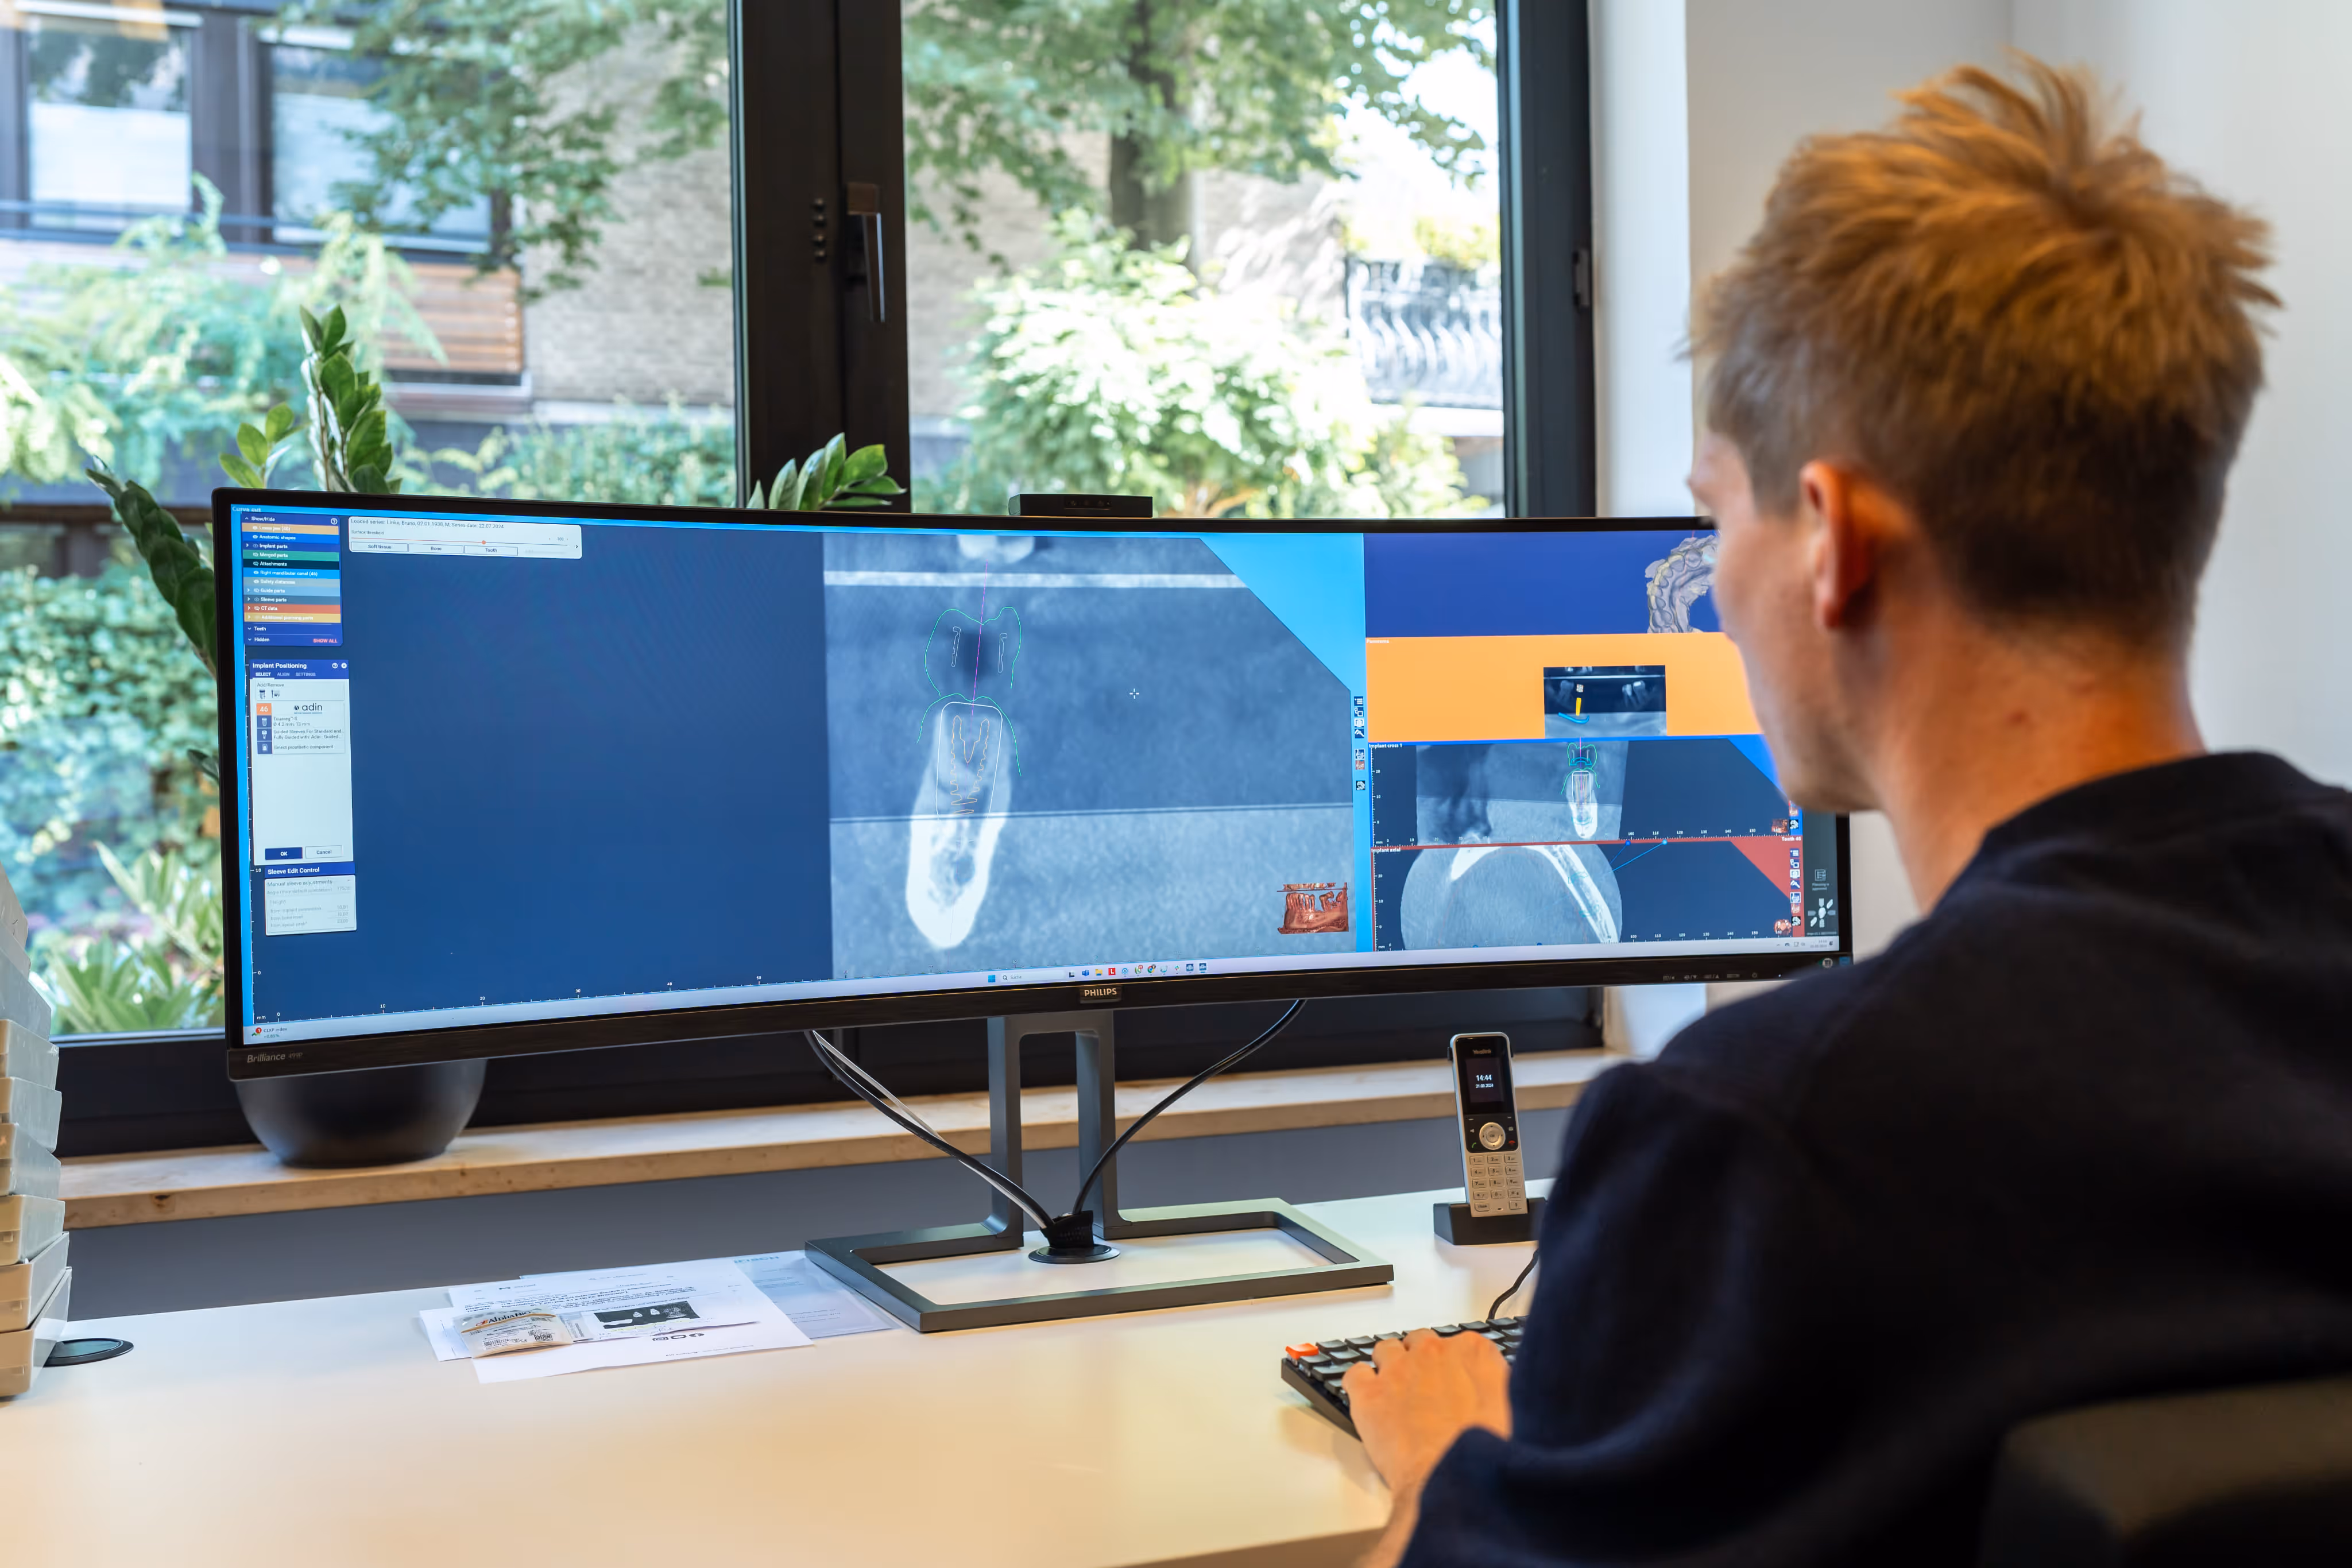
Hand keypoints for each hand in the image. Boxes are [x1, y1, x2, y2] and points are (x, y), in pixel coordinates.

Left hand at [1343, 1330, 1511, 1565]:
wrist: (1455, 1480)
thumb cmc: (1485, 1453)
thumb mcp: (1513, 1409)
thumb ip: (1500, 1385)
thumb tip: (1494, 1385)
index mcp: (1473, 1352)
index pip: (1459, 1343)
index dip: (1455, 1366)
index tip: (1454, 1381)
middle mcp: (1433, 1352)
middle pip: (1421, 1342)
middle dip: (1421, 1362)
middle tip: (1426, 1391)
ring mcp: (1398, 1370)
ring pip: (1386, 1350)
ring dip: (1389, 1366)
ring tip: (1396, 1394)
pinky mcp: (1370, 1393)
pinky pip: (1355, 1373)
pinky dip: (1359, 1383)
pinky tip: (1369, 1399)